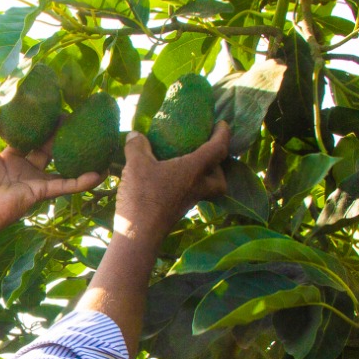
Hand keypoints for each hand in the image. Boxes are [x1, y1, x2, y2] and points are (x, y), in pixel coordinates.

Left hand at [0, 93, 103, 237]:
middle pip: (48, 149)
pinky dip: (81, 182)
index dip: (41, 126)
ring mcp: (35, 181)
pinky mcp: (41, 192)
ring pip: (60, 167)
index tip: (54, 110)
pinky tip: (98, 173)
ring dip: (76, 157)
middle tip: (76, 119)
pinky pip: (64, 186)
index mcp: (10, 156)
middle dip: (61, 136)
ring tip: (93, 141)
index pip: (29, 138)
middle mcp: (24, 168)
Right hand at [114, 122, 229, 238]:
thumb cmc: (143, 196)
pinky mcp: (176, 212)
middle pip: (221, 178)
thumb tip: (135, 134)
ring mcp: (188, 202)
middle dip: (219, 166)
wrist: (139, 235)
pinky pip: (189, 196)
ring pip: (206, 190)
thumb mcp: (135, 164)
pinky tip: (168, 182)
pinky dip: (185, 187)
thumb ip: (137, 146)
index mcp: (194, 170)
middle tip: (207, 154)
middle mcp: (197, 187)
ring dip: (204, 178)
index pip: (218, 148)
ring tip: (188, 167)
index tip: (222, 124)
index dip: (224, 133)